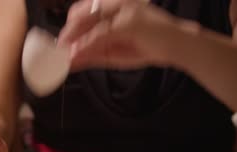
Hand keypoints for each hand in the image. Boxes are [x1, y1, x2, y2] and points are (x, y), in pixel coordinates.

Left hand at [58, 0, 189, 69]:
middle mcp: (116, 3)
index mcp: (112, 6)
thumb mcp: (113, 53)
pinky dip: (86, 45)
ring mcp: (123, 9)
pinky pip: (101, 34)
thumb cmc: (147, 47)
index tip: (59, 44)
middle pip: (80, 14)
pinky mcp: (129, 21)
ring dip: (73, 40)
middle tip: (58, 52)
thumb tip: (69, 60)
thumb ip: (91, 53)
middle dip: (67, 34)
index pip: (82, 11)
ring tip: (63, 56)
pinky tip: (77, 55)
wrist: (178, 47)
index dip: (68, 28)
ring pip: (88, 22)